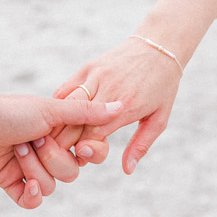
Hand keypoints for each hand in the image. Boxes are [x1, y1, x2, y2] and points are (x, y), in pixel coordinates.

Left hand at [0, 78, 121, 207]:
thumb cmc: (10, 110)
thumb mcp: (52, 110)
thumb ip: (87, 113)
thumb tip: (122, 105)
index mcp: (60, 133)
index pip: (88, 153)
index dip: (87, 154)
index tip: (80, 147)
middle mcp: (48, 151)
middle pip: (70, 173)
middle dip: (52, 160)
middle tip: (32, 140)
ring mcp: (30, 168)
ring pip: (51, 186)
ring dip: (35, 170)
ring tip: (17, 150)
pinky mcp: (11, 182)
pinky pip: (31, 202)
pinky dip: (31, 196)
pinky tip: (26, 184)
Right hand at [53, 38, 181, 173]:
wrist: (159, 46)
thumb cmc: (162, 86)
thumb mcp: (159, 119)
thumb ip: (140, 145)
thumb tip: (127, 170)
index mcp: (126, 106)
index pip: (93, 135)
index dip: (83, 151)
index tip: (81, 159)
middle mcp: (108, 89)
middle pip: (74, 122)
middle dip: (64, 141)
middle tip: (60, 154)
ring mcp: (95, 76)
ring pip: (65, 106)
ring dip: (56, 125)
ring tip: (53, 139)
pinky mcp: (87, 68)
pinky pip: (64, 90)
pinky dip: (57, 106)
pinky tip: (55, 119)